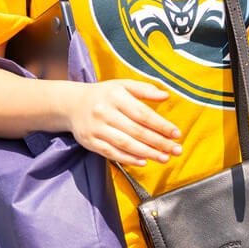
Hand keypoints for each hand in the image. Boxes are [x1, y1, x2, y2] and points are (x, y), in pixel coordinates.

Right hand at [66, 79, 182, 165]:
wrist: (72, 104)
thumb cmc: (103, 95)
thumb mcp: (122, 85)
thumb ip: (144, 89)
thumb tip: (166, 95)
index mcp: (115, 95)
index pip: (142, 113)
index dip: (161, 125)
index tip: (176, 134)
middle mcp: (104, 111)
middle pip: (136, 130)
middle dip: (159, 142)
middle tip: (176, 150)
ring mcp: (96, 128)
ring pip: (125, 144)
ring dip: (147, 153)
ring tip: (164, 158)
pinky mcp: (89, 141)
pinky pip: (111, 153)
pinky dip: (128, 159)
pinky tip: (143, 161)